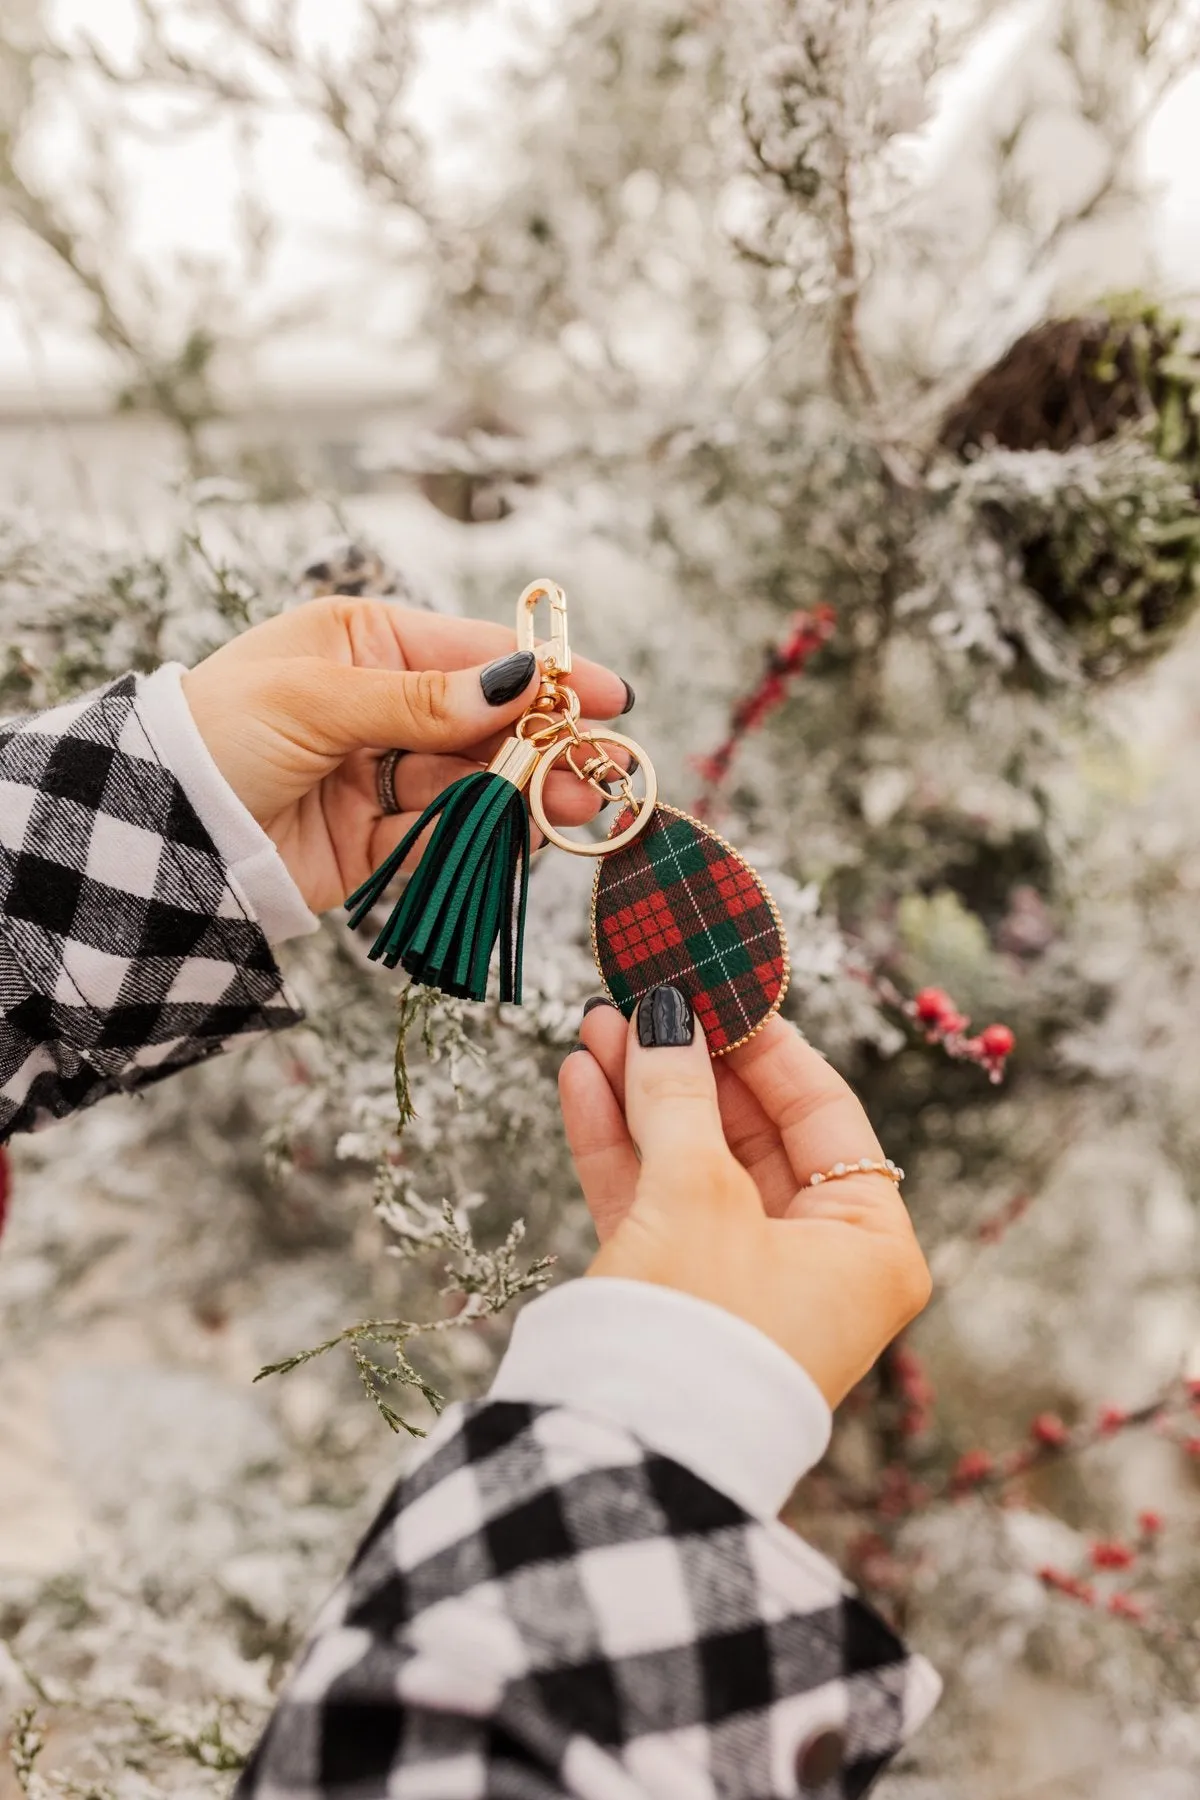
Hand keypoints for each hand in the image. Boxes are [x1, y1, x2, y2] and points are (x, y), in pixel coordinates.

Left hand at [182, 597, 630, 913]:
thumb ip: (421, 701)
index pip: (471, 651)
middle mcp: (381, 703)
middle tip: (602, 764)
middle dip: (545, 740)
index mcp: (363, 643)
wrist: (159, 831)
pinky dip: (487, 831)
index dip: (543, 671)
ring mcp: (381, 771)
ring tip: (577, 803)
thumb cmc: (218, 732)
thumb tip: (515, 681)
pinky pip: (446, 829)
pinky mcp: (376, 836)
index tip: (608, 694)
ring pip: (475, 777)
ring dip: (528, 789)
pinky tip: (528, 830)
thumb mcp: (316, 699)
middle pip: (485, 720)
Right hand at [558, 991, 931, 1407]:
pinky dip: (620, 1145)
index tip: (720, 985)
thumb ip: (679, 1094)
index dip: (767, 1044)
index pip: (824, 1112)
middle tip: (645, 996)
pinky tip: (585, 1081)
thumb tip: (668, 1014)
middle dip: (689, 1062)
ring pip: (692, 1161)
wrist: (626, 1456)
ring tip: (600, 1025)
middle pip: (751, 1132)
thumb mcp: (697, 1192)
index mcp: (868, 1242)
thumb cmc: (701, 1328)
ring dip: (645, 1094)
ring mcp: (742, 1280)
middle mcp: (816, 1261)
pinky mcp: (678, 1297)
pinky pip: (654, 1201)